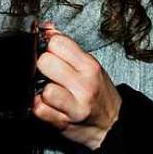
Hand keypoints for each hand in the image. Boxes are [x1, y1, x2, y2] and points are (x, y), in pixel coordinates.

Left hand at [33, 28, 121, 150]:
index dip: (49, 45)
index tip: (51, 53)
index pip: (57, 42)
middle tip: (48, 73)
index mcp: (89, 66)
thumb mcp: (89, 65)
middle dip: (42, 65)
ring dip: (40, 89)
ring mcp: (74, 106)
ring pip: (43, 88)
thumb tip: (45, 27)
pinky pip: (38, 108)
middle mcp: (84, 85)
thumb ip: (67, 46)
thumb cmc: (98, 92)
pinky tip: (47, 103)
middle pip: (45, 62)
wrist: (113, 126)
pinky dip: (38, 106)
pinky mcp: (63, 123)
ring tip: (49, 89)